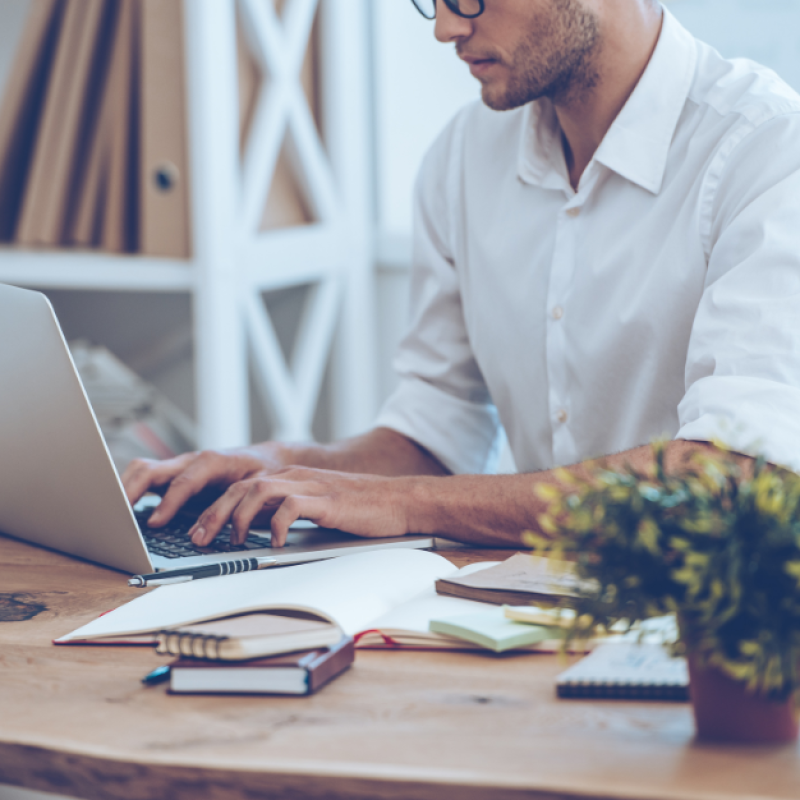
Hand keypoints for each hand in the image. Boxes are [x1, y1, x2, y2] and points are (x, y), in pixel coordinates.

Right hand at [121, 445, 289, 527]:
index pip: (183, 482)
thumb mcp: (256, 488)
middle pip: (151, 469)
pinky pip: (147, 477)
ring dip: (125, 489)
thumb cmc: (263, 473)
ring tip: (113, 515)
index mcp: (212, 461)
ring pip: (143, 469)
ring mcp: (180, 466)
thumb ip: (233, 506)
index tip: (154, 523)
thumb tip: (204, 532)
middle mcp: (191, 460)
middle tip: (117, 517)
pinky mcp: (175, 474)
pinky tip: (124, 511)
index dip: (167, 503)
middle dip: (130, 491)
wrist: (268, 459)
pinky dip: (132, 490)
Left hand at [186, 467, 419, 546]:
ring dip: (238, 517)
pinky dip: (277, 524)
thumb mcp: (316, 508)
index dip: (214, 507)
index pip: (241, 485)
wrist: (399, 500)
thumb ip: (288, 512)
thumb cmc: (361, 508)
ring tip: (231, 541)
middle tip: (198, 538)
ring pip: (259, 490)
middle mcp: (296, 476)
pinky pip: (292, 506)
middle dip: (215, 512)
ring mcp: (311, 486)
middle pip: (242, 486)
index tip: (197, 530)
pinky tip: (274, 542)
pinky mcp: (327, 500)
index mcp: (291, 477)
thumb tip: (258, 533)